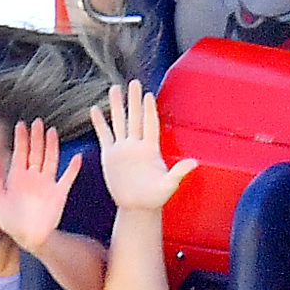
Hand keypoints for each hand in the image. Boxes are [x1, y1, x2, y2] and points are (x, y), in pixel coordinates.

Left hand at [0, 118, 80, 252]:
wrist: (27, 237)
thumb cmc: (11, 220)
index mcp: (17, 176)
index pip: (20, 153)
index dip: (21, 139)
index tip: (21, 124)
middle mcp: (33, 177)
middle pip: (36, 152)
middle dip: (36, 137)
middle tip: (37, 122)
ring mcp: (47, 183)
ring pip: (50, 160)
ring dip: (51, 146)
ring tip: (52, 131)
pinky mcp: (59, 193)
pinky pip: (67, 178)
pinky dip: (73, 169)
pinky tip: (77, 158)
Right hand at [90, 80, 198, 210]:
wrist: (137, 207)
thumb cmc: (155, 197)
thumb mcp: (169, 185)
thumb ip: (179, 172)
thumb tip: (194, 163)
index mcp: (150, 149)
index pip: (150, 124)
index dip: (149, 110)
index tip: (148, 94)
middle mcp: (136, 145)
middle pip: (135, 118)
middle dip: (133, 101)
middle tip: (133, 82)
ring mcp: (123, 149)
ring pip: (119, 122)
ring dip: (116, 106)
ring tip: (114, 89)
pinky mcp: (110, 156)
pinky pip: (104, 135)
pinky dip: (99, 123)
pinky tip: (95, 109)